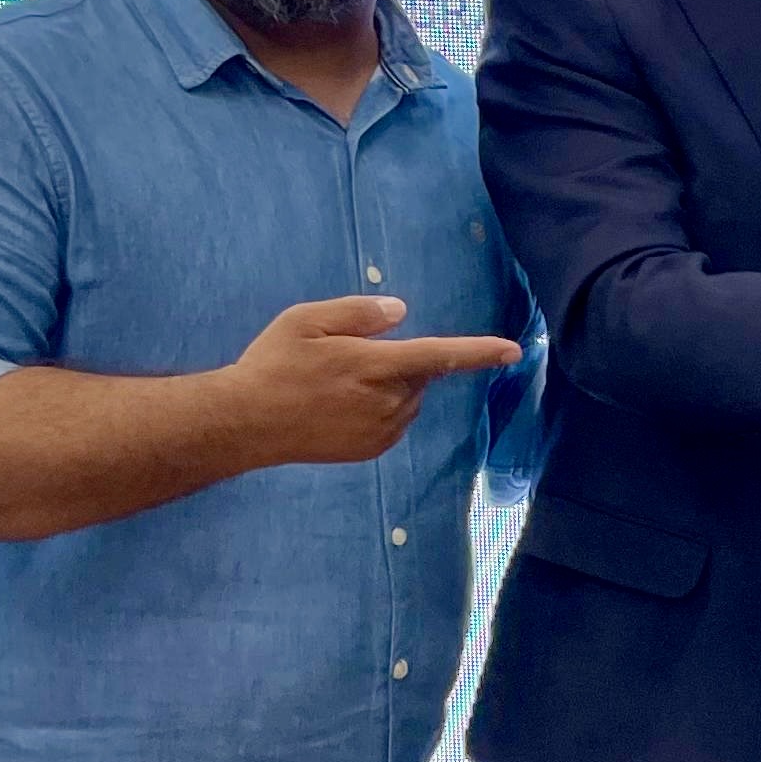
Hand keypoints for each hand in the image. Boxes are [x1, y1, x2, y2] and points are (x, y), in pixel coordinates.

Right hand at [221, 296, 521, 466]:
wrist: (246, 423)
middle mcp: (387, 402)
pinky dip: (381, 408)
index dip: (479, 352)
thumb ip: (358, 313)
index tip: (514, 351)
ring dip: (390, 386)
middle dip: (399, 362)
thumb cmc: (273, 365)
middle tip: (347, 358)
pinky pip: (395, 421)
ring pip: (409, 398)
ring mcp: (382, 431)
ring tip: (336, 385)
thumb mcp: (306, 320)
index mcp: (375, 366)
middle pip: (420, 374)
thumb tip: (401, 312)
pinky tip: (340, 406)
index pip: (439, 355)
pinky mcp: (373, 449)